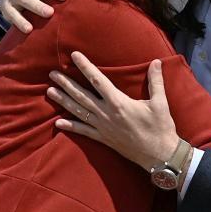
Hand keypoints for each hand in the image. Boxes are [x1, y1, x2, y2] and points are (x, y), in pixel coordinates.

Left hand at [49, 54, 178, 169]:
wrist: (159, 155)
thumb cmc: (160, 128)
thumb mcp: (160, 103)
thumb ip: (156, 81)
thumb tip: (155, 61)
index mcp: (119, 103)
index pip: (97, 80)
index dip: (85, 67)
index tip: (74, 56)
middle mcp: (107, 114)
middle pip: (82, 96)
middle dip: (66, 84)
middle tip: (52, 74)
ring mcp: (103, 128)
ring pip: (79, 111)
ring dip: (63, 101)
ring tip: (50, 91)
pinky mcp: (104, 139)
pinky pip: (84, 131)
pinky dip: (71, 126)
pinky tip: (58, 122)